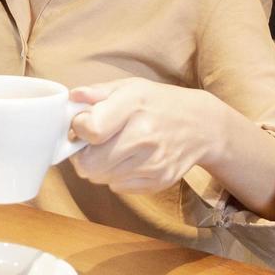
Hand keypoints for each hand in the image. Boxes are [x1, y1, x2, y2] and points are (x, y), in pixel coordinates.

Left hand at [66, 78, 223, 194]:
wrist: (202, 126)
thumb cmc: (160, 103)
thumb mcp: (131, 87)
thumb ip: (98, 93)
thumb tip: (72, 98)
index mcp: (134, 106)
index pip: (91, 130)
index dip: (78, 129)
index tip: (83, 124)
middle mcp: (145, 136)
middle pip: (90, 164)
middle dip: (83, 155)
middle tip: (91, 143)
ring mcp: (153, 162)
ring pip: (101, 178)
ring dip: (99, 166)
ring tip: (113, 149)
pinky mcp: (158, 181)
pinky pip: (118, 187)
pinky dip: (116, 176)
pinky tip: (128, 160)